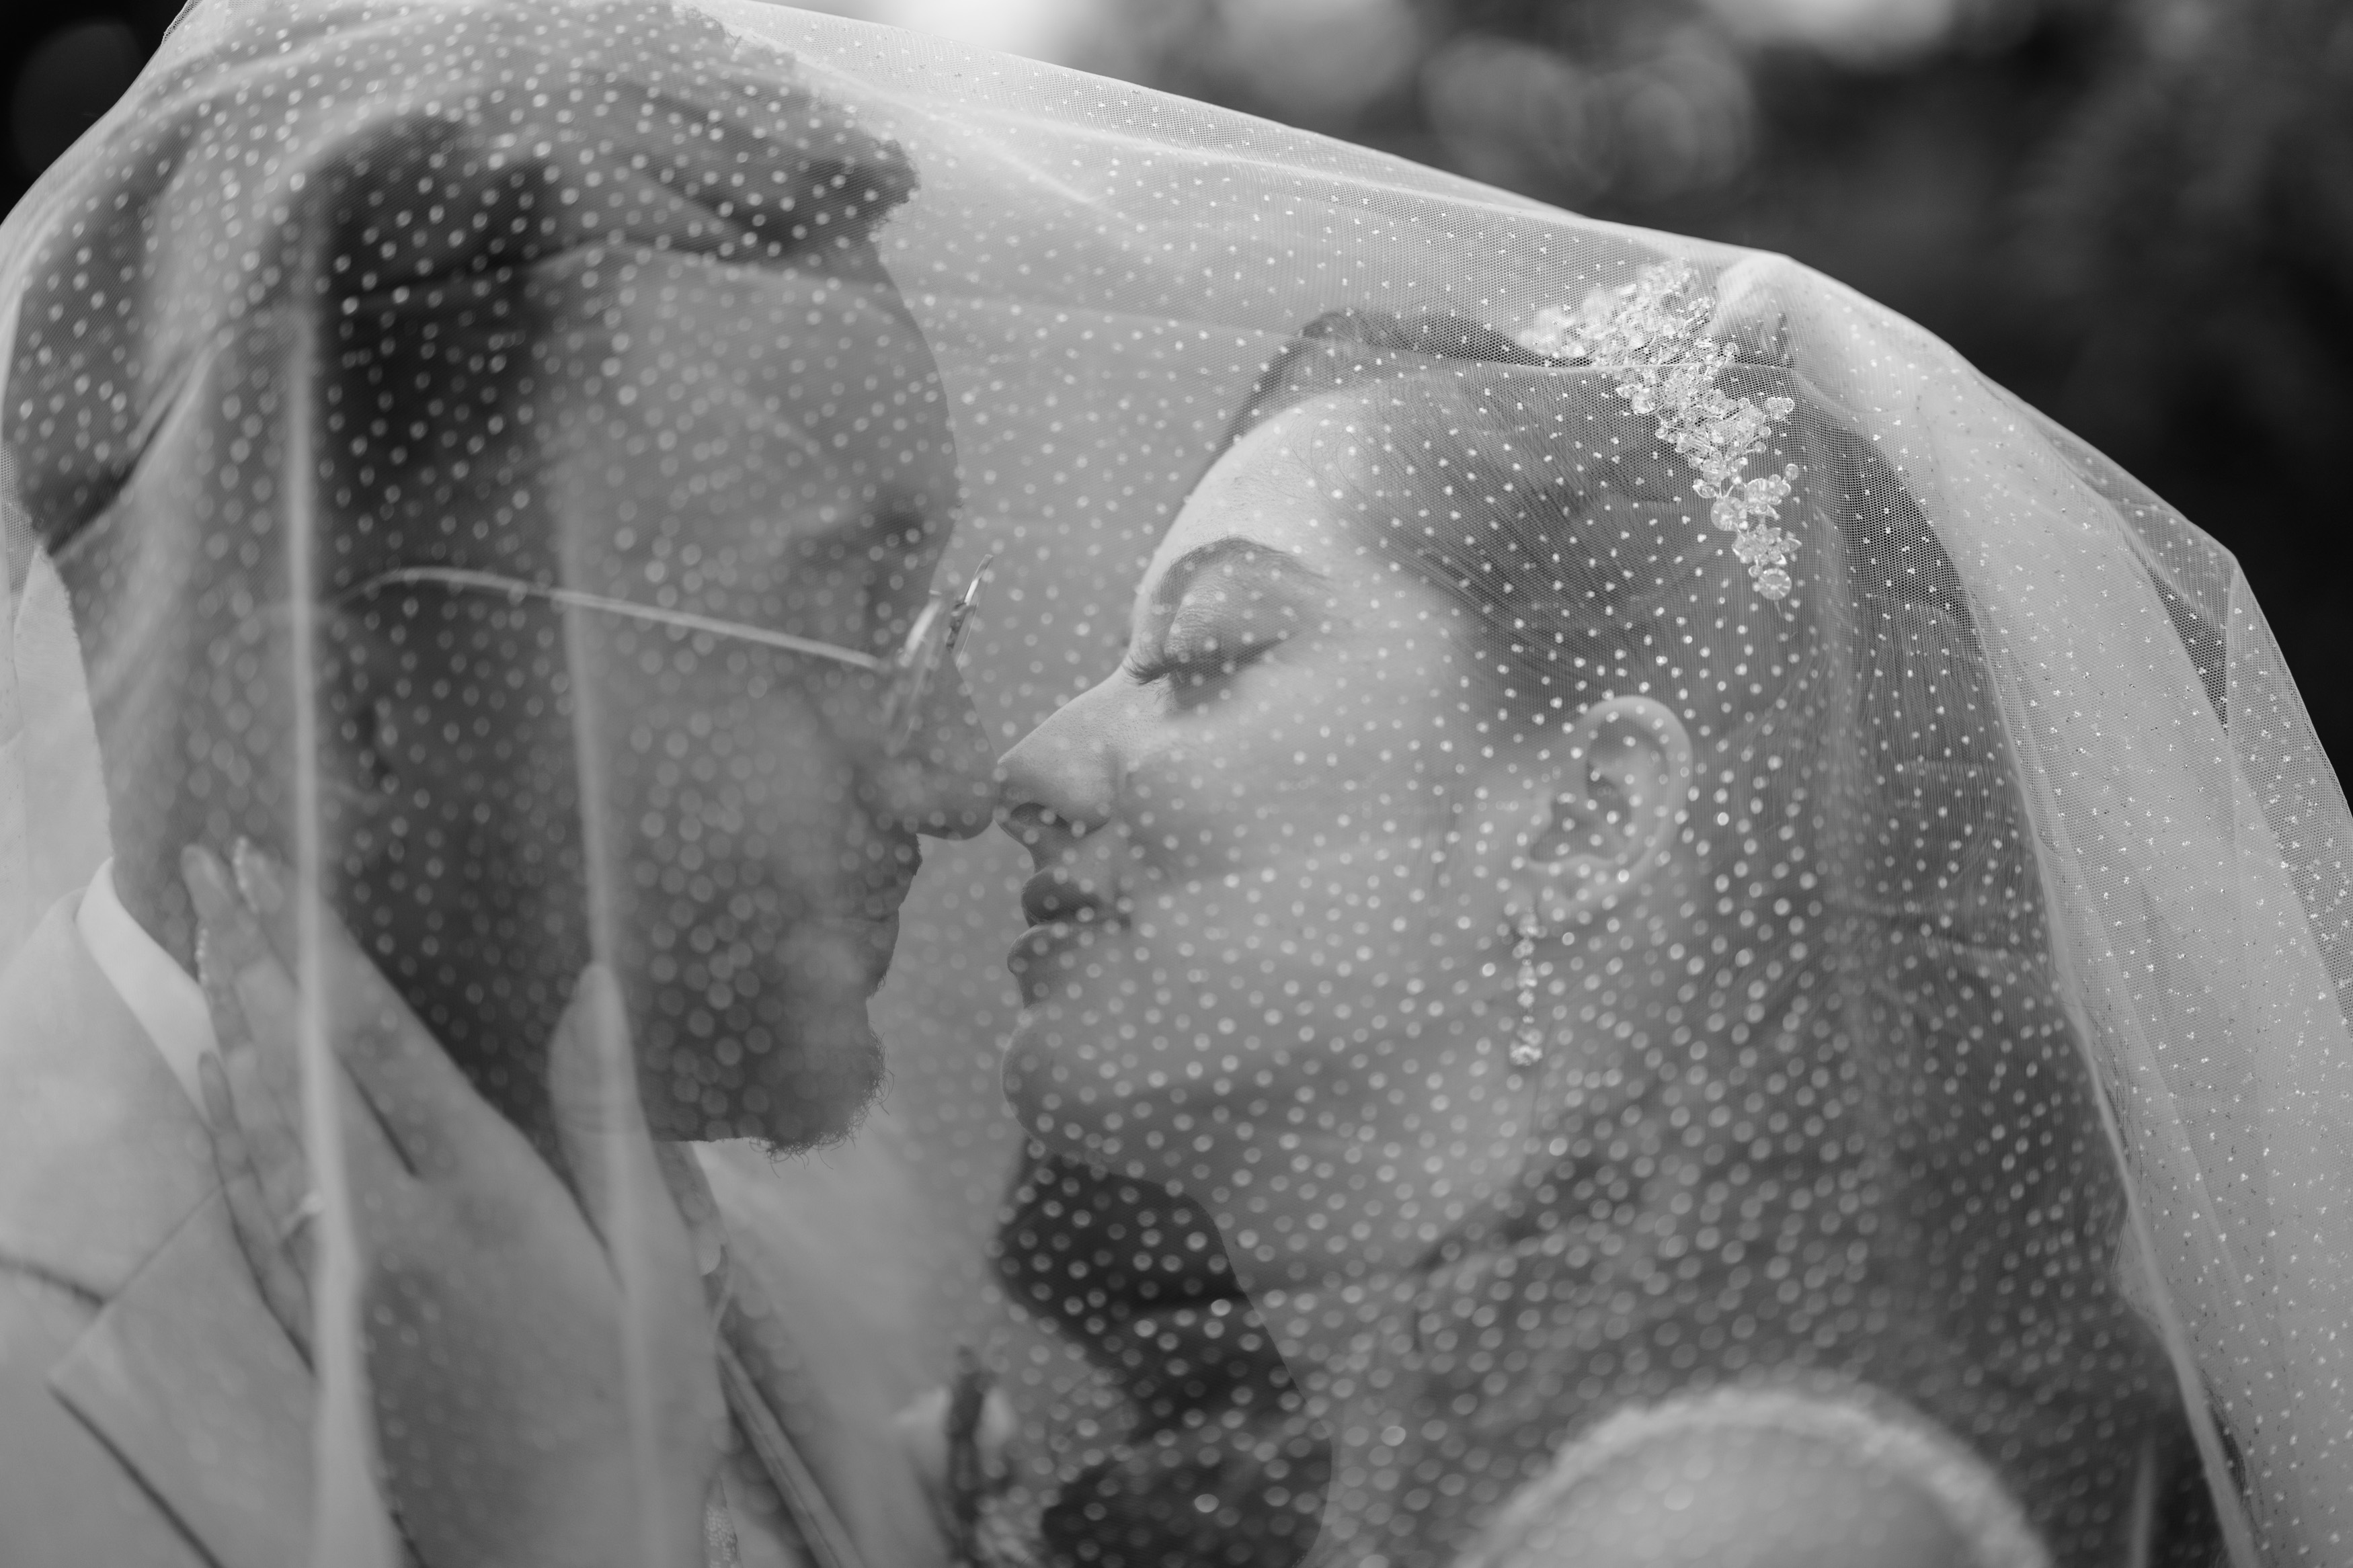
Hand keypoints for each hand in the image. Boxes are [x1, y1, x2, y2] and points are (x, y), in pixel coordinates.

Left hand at [184, 842, 723, 1567]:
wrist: (566, 1548)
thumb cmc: (637, 1401)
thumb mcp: (654, 1257)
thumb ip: (606, 1119)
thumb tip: (589, 990)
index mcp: (483, 1196)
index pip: (375, 1041)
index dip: (316, 947)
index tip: (268, 867)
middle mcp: (394, 1225)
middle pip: (298, 1069)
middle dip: (248, 960)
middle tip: (209, 870)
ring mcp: (349, 1281)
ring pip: (263, 1132)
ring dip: (228, 1029)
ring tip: (206, 949)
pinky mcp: (333, 1330)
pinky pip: (254, 1209)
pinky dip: (226, 1135)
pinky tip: (220, 1094)